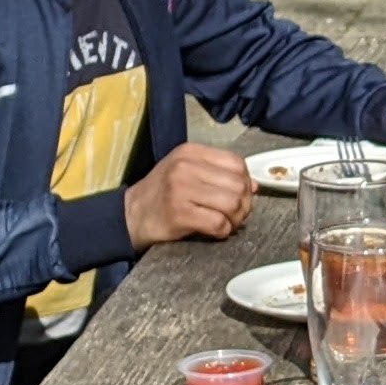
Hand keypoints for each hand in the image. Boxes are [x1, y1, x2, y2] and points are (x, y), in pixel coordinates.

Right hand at [122, 143, 256, 247]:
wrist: (131, 215)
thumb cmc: (162, 195)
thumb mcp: (187, 173)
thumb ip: (219, 174)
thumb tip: (255, 185)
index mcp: (189, 152)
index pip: (236, 162)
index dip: (245, 181)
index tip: (242, 195)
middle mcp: (185, 167)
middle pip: (238, 184)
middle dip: (244, 204)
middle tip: (237, 215)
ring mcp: (180, 189)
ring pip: (232, 203)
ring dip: (236, 219)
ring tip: (228, 223)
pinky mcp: (179, 214)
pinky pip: (218, 223)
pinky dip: (223, 231)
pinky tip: (216, 232)